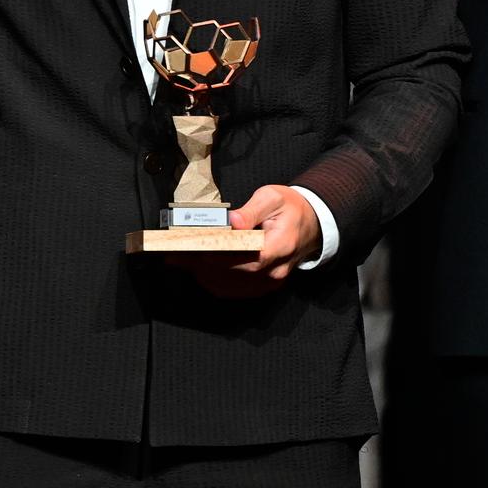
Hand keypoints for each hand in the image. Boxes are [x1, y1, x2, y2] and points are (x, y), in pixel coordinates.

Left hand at [169, 185, 322, 297]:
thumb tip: (232, 221)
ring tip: (181, 262)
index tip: (192, 251)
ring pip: (233, 286)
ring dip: (205, 275)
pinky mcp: (266, 285)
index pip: (245, 258)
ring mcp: (271, 280)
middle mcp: (276, 269)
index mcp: (280, 245)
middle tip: (175, 256)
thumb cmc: (291, 208)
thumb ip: (251, 210)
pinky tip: (200, 271)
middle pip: (233, 274)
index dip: (217, 257)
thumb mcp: (273, 197)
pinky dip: (217, 281)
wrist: (312, 223)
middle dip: (202, 265)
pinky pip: (238, 290)